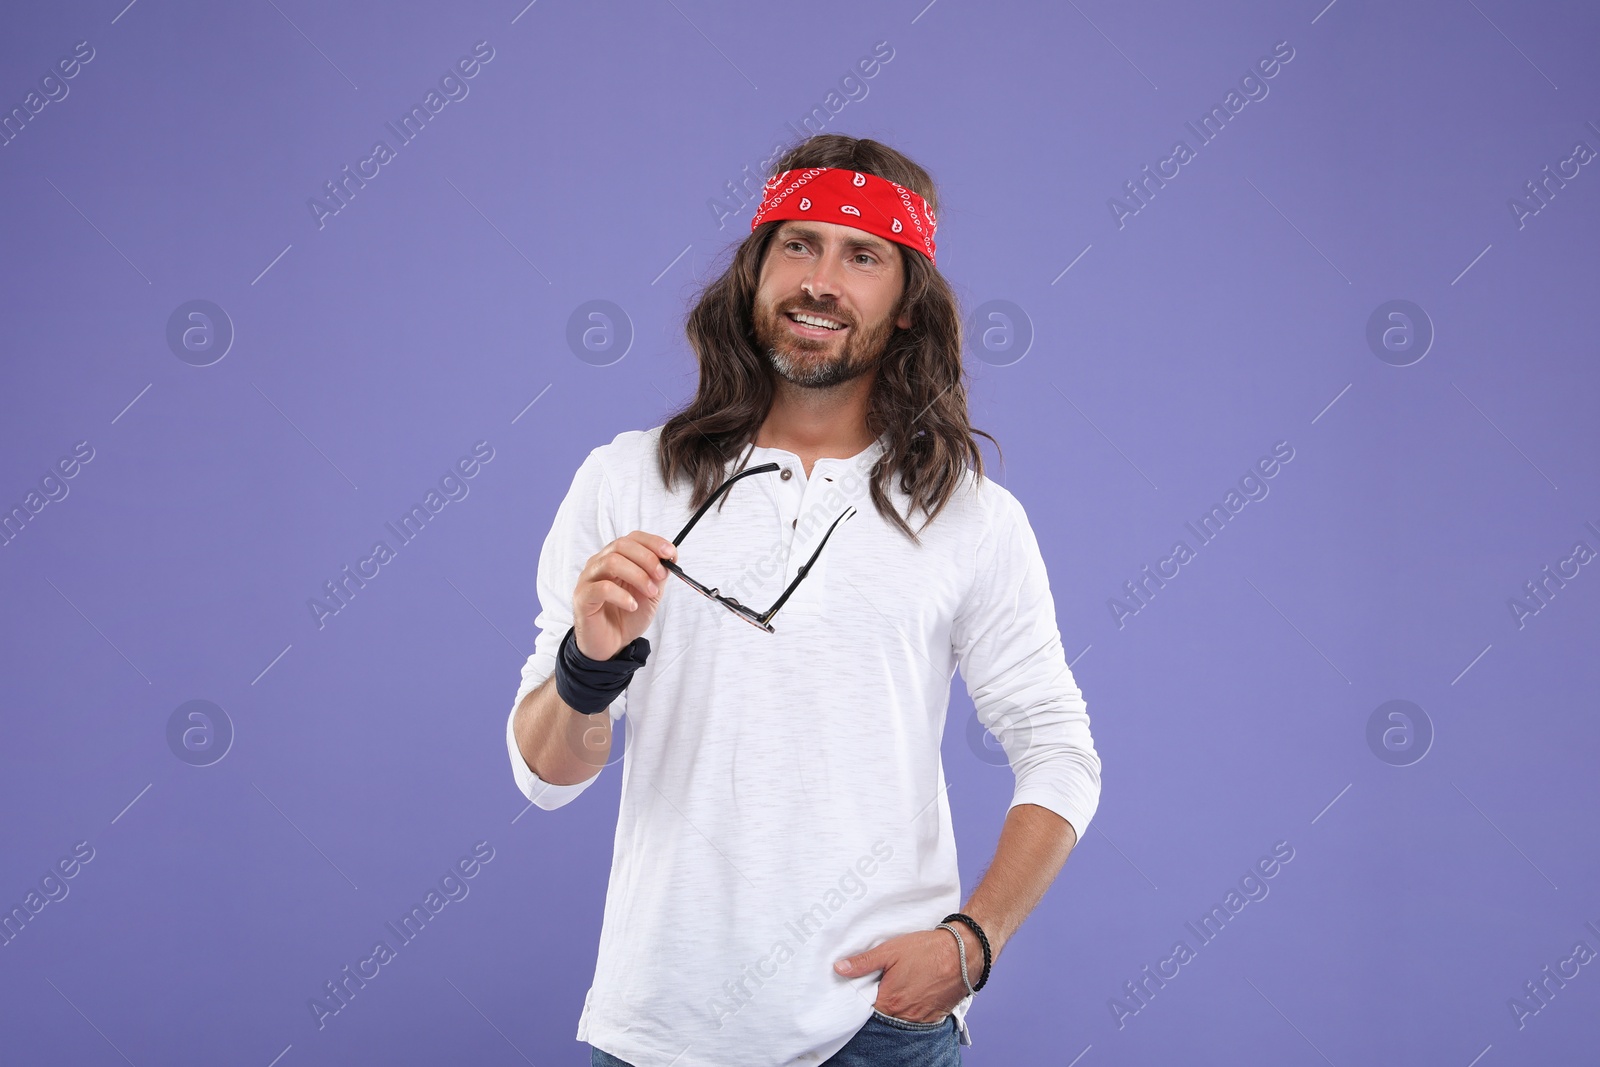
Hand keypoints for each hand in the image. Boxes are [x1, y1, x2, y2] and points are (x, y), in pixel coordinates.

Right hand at [572, 531, 676, 660]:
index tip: (671, 553)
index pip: (632, 538)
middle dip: (647, 558)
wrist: (612, 645)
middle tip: (661, 576)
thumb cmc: (627, 617)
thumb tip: (671, 556)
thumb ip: (658, 574)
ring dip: (638, 576)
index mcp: (615, 558)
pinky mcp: (583, 598)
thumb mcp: (651, 593)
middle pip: (621, 545)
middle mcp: (599, 564)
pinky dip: (622, 595)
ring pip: (611, 562)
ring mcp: (588, 579)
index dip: (653, 542)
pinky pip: (602, 588)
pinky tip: (632, 606)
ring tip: (650, 593)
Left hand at [834, 929, 967, 1023]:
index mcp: (890, 1001)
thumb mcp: (890, 951)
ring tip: (899, 990)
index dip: (862, 1001)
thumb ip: (863, 962)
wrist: (963, 952)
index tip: (863, 989)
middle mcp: (905, 1015)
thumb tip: (839, 968)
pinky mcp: (935, 1016)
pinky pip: (918, 1021)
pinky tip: (913, 996)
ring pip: (901, 1020)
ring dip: (897, 1010)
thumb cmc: (926, 950)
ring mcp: (922, 1018)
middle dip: (880, 1005)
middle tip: (882, 988)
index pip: (866, 1011)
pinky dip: (912, 1012)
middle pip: (884, 1018)